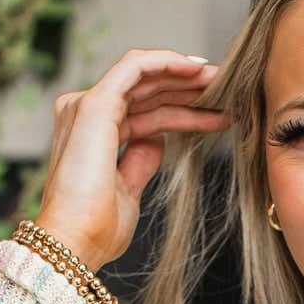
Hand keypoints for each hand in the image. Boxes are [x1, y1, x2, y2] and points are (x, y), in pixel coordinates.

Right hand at [34, 46, 231, 271]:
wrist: (76, 241)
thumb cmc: (96, 229)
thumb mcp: (128, 190)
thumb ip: (140, 160)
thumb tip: (157, 139)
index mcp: (93, 135)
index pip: (146, 114)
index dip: (184, 112)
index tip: (218, 114)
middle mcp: (86, 115)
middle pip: (147, 93)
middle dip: (188, 89)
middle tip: (227, 88)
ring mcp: (88, 106)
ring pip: (144, 77)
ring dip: (184, 75)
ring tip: (221, 79)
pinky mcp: (95, 104)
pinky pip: (135, 67)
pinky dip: (166, 62)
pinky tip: (195, 68)